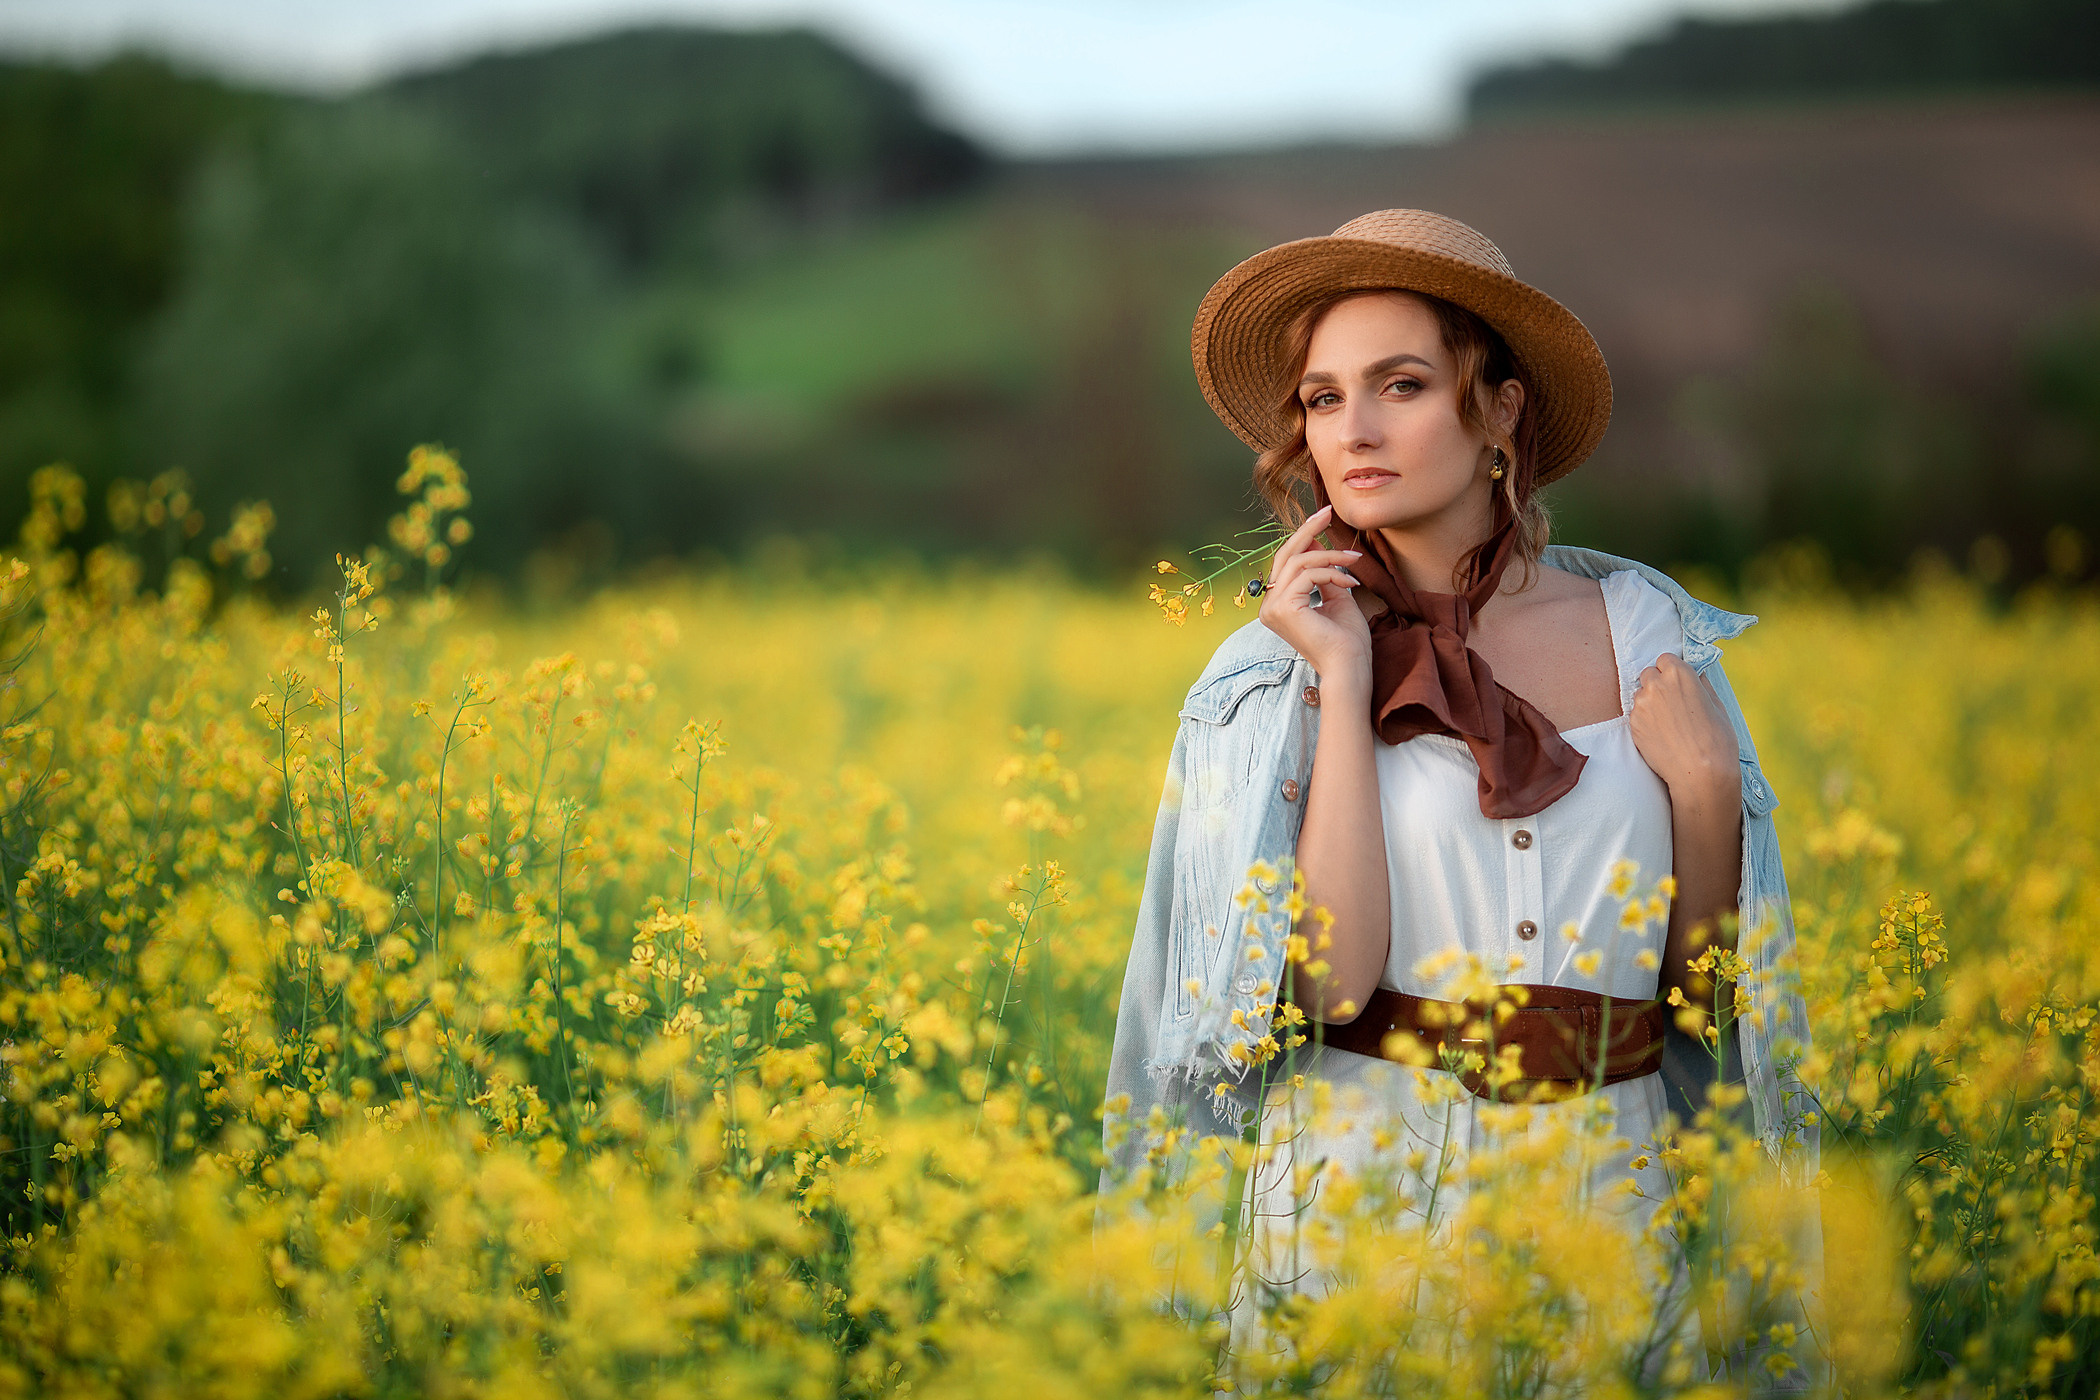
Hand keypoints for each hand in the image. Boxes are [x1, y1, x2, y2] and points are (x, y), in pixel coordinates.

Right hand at [1258, 505, 1370, 680]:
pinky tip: (1350, 583)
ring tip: (1355, 561)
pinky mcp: (1284, 609)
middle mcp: (1269, 606)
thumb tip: (1317, 542)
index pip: (1287, 563)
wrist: (1350, 668)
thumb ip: (1325, 573)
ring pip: (1299, 562)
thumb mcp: (1337, 598)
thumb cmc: (1346, 641)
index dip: (1305, 538)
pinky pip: (1308, 575)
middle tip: (1328, 512)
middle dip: (1308, 530)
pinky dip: (1332, 573)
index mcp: (1278, 605)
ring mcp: (1273, 608)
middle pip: (1285, 555)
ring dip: (1331, 556)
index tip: (1325, 520)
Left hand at [1628, 653, 1737, 802]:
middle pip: (1649, 674)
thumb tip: (1695, 674)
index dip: (1672, 670)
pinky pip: (1636, 714)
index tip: (1678, 683)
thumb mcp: (1717, 705)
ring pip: (1641, 694)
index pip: (1665, 658)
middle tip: (1673, 703)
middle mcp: (1656, 684)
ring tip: (1669, 723)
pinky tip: (1661, 734)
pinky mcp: (1633, 724)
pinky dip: (1645, 720)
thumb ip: (1701, 684)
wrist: (1700, 773)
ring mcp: (1641, 704)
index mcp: (1679, 674)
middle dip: (1658, 684)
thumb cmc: (1717, 740)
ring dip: (1650, 702)